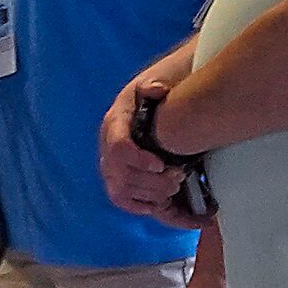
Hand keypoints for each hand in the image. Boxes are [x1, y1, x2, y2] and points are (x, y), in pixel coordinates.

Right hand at [98, 79, 190, 219]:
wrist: (155, 102)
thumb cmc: (156, 95)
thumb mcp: (156, 80)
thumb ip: (154, 84)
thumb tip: (156, 90)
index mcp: (115, 124)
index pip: (117, 147)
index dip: (137, 160)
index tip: (161, 165)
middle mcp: (108, 148)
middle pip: (120, 176)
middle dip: (151, 182)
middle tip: (178, 177)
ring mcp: (112, 166)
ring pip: (121, 192)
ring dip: (151, 195)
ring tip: (176, 186)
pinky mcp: (121, 179)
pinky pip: (124, 201)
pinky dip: (142, 206)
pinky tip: (163, 204)